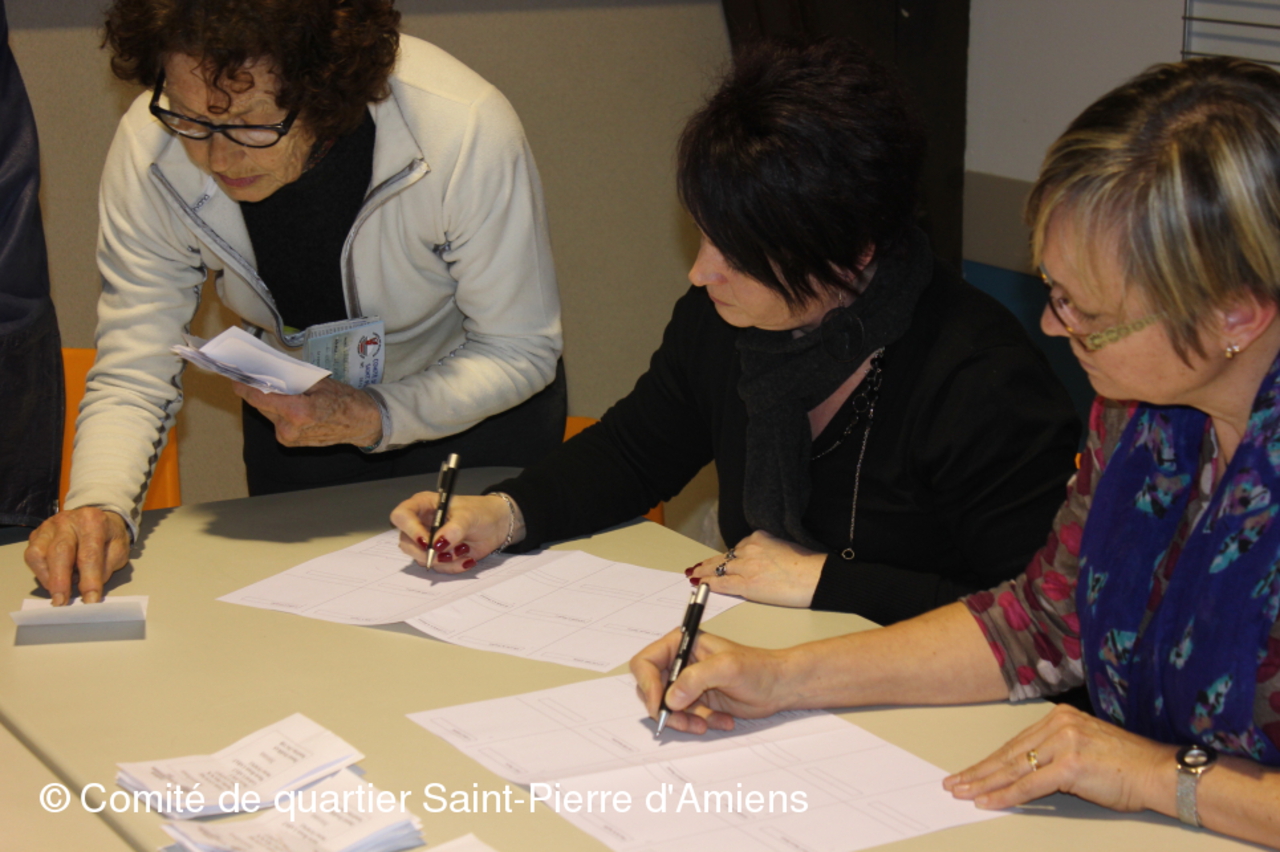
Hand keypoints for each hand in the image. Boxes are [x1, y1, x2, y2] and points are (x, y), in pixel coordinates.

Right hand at [24, 508, 130, 604]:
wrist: (95, 518)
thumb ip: (107, 566)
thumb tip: (90, 588)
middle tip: (62, 602)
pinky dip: (40, 572)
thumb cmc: (108, 536)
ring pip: (39, 554)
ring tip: (59, 593)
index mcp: (92, 522)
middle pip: (60, 552)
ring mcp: (48, 527)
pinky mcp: (36, 535)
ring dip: (48, 578)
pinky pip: (31, 556)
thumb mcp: (119, 549)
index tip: (90, 601)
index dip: (90, 580)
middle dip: (61, 581)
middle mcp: (67, 521)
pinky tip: (52, 580)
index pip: (90, 554)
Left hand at [233, 378, 381, 447]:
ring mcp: (289, 438)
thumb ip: (292, 380)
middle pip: (262, 405)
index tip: (235, 378)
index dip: (245, 386)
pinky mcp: (290, 442)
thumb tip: (270, 373)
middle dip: (259, 391)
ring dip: (270, 401)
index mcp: (297, 412)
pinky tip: (289, 404)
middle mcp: (289, 428)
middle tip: (256, 377)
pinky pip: (277, 422)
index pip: (260, 397)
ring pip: (269, 414)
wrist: (362, 423)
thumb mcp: (319, 382)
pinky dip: (278, 411)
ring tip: (279, 390)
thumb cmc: (345, 401)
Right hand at [390, 492, 523, 574]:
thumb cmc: (481, 512)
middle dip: (426, 552)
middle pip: (406, 542)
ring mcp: (428, 542)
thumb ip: (454, 529)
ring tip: (464, 550)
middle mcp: (420, 524)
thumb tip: (438, 544)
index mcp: (423, 505)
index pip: (401, 516)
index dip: (410, 530)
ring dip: (443, 560)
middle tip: (446, 553)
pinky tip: (467, 558)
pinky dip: (453, 566)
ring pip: (421, 558)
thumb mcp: (469, 516)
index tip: (427, 541)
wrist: (497, 525)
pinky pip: (438, 567)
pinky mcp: (439, 556)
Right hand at [629, 628, 794, 733]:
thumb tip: (670, 698)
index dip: (647, 684)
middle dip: (666, 708)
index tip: (660, 704)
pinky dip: (700, 722)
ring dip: (684, 720)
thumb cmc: (758, 668)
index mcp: (682, 643)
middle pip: (652, 689)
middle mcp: (680, 662)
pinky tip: (722, 720)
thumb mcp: (726, 667)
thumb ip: (696, 678)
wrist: (779, 686)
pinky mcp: (697, 701)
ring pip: (668, 708)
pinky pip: (686, 717)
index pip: (646, 662)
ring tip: (706, 724)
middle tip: (682, 721)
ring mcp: (688, 683)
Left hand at [688, 530, 823, 606]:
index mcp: (760, 537)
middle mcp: (750, 548)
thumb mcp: (786, 546)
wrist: (817, 577)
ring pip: (719, 568)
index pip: (738, 548)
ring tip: (695, 575)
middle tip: (697, 567)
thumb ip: (770, 550)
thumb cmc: (809, 565)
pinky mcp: (747, 584)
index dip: (726, 557)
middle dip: (709, 563)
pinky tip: (701, 585)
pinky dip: (709, 584)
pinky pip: (722, 583)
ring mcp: (747, 566)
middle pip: (724, 557)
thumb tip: (763, 561)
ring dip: (704, 572)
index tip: (720, 560)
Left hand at [943, 704, 1173, 812]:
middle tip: (954, 784)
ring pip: (1014, 767)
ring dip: (984, 783)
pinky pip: (1029, 784)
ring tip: (962, 793)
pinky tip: (988, 801)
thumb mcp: (1085, 750)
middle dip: (979, 771)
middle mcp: (1059, 724)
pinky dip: (1005, 794)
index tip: (968, 772)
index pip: (1016, 743)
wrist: (1160, 773)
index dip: (989, 761)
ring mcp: (1064, 742)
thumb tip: (1024, 772)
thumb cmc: (1128, 768)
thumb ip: (1055, 754)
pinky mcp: (1070, 765)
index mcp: (1060, 717)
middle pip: (1009, 753)